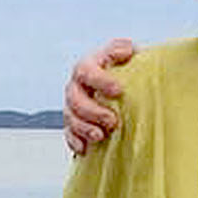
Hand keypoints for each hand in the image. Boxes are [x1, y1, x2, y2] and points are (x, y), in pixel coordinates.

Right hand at [64, 39, 135, 155]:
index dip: (100, 80)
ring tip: (101, 136)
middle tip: (113, 121)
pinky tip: (85, 149)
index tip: (118, 90)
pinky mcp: (73, 123)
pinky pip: (68, 133)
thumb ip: (125, 50)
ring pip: (71, 117)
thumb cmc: (126, 71)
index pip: (87, 70)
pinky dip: (75, 141)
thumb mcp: (129, 56)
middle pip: (76, 98)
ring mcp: (73, 105)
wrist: (121, 88)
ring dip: (84, 128)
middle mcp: (77, 86)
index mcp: (88, 67)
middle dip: (93, 111)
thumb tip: (128, 49)